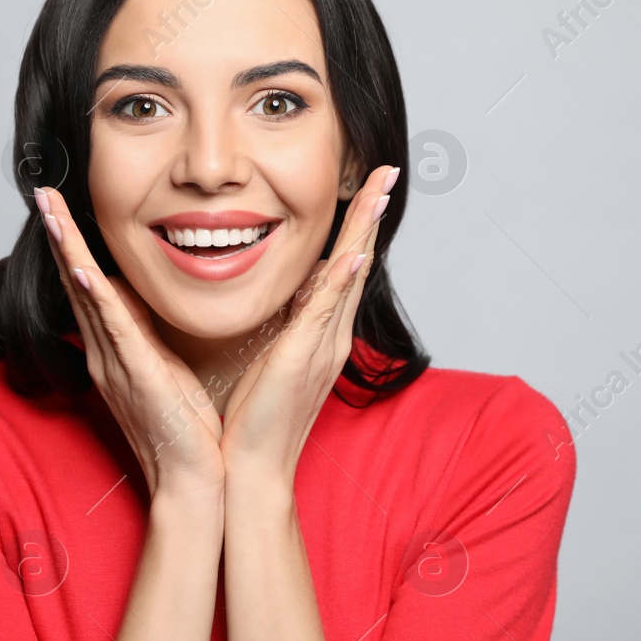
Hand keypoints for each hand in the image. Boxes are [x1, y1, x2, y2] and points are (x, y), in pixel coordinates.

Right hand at [36, 186, 225, 497]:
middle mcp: (105, 353)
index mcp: (116, 350)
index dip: (73, 245)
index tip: (62, 206)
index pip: (89, 286)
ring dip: (65, 248)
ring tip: (49, 209)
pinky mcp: (133, 373)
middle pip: (74, 281)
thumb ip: (151, 339)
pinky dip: (93, 294)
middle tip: (41, 191)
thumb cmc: (188, 433)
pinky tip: (80, 265)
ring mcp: (114, 362)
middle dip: (58, 233)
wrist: (191, 483)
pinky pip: (111, 326)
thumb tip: (150, 304)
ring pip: (84, 293)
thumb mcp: (168, 372)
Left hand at [218, 165, 399, 481]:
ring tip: (381, 189)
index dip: (355, 229)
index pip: (342, 270)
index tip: (365, 189)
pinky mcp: (305, 357)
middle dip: (371, 215)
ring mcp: (322, 345)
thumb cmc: (253, 422)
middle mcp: (330, 336)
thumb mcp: (268, 361)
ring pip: (350, 275)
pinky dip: (343, 277)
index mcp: (320, 335)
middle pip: (357, 263)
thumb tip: (278, 297)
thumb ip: (280, 329)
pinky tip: (355, 249)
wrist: (252, 470)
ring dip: (366, 230)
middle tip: (387, 171)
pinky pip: (328, 308)